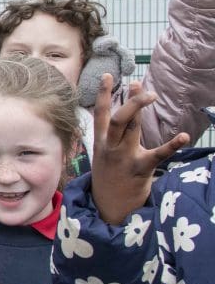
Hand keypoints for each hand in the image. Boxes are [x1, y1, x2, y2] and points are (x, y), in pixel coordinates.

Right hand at [89, 75, 189, 224]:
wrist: (108, 209)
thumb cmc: (111, 178)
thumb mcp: (106, 155)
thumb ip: (116, 135)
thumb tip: (128, 113)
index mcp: (101, 142)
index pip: (101, 114)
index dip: (104, 94)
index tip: (109, 75)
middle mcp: (110, 147)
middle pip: (117, 119)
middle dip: (129, 100)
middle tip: (140, 85)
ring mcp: (123, 158)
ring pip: (129, 129)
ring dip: (139, 109)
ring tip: (153, 95)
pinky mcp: (139, 169)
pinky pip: (157, 155)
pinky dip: (171, 145)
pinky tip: (183, 136)